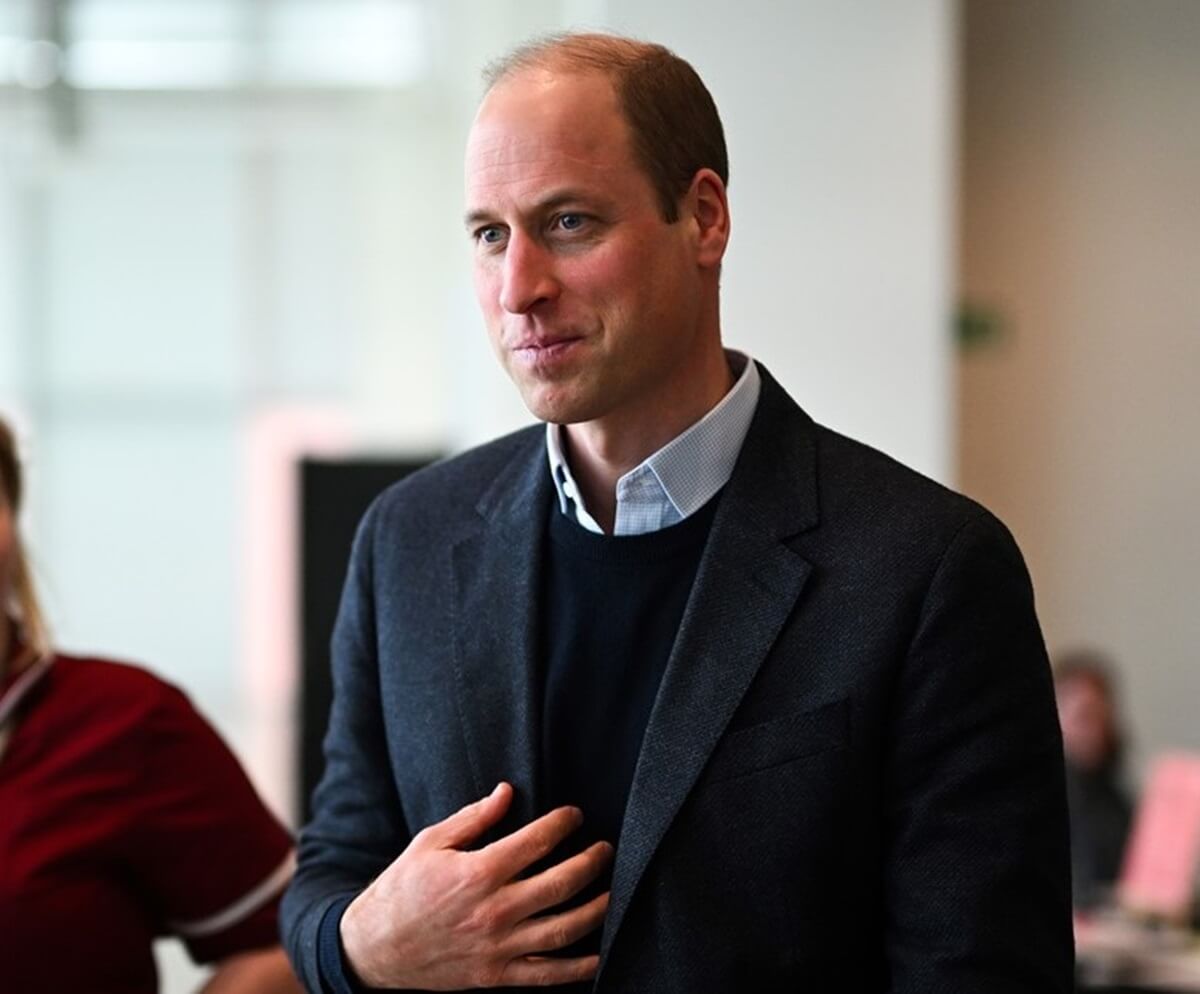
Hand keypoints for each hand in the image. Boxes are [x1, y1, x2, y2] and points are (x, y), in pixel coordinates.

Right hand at [340, 782, 611, 988]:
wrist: (374, 950)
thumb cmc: (402, 890)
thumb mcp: (430, 843)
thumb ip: (473, 818)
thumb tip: (507, 791)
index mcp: (477, 872)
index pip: (536, 842)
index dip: (563, 824)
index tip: (575, 815)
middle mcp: (493, 910)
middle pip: (560, 884)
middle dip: (591, 862)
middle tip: (605, 849)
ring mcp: (498, 946)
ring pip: (563, 929)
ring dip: (597, 908)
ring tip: (612, 890)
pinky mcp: (497, 975)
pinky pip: (547, 975)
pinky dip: (579, 967)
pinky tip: (599, 952)